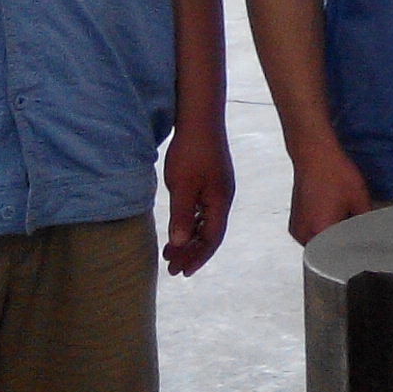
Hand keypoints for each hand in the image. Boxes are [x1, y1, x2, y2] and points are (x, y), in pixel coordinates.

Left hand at [163, 123, 234, 275]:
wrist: (200, 119)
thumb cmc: (191, 152)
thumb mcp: (182, 186)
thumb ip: (181, 215)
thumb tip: (179, 243)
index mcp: (220, 202)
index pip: (211, 239)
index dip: (197, 257)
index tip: (181, 272)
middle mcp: (223, 199)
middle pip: (210, 233)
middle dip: (192, 252)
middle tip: (171, 268)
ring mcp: (218, 189)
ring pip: (205, 222)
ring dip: (189, 238)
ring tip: (170, 252)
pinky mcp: (211, 181)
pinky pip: (202, 210)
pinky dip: (190, 223)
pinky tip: (178, 226)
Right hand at [286, 143, 376, 245]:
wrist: (314, 155)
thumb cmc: (334, 174)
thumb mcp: (360, 200)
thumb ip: (365, 223)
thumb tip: (371, 234)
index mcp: (319, 232)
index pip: (341, 255)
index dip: (355, 251)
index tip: (365, 247)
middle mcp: (304, 235)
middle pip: (328, 253)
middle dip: (343, 246)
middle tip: (357, 233)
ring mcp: (297, 230)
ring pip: (319, 244)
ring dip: (332, 239)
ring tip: (345, 222)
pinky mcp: (295, 223)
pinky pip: (311, 235)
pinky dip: (322, 231)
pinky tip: (333, 217)